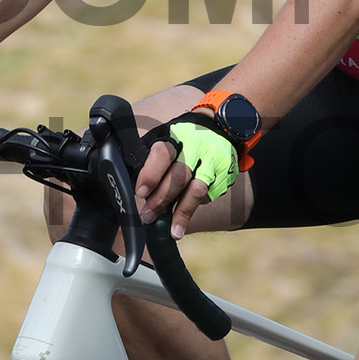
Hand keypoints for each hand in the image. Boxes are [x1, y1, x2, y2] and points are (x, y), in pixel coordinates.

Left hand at [135, 116, 237, 238]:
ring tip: (173, 231)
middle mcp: (195, 148)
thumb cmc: (185, 140)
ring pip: (196, 190)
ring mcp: (212, 162)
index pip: (161, 154)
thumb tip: (134, 191)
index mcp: (175, 138)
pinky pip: (208, 196)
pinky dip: (195, 207)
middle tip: (148, 216)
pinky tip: (185, 216)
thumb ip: (151, 162)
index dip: (150, 175)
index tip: (141, 192)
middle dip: (161, 200)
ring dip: (182, 213)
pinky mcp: (224, 175)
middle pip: (178, 177)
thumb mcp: (166, 142)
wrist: (220, 129)